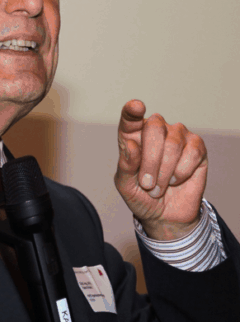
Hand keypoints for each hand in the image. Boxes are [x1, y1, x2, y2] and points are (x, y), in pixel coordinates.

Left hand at [115, 100, 206, 239]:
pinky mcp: (197, 147)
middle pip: (154, 128)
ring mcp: (178, 136)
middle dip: (150, 159)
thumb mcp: (125, 185)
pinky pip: (192, 153)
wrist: (164, 214)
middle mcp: (155, 131)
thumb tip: (131, 145)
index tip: (136, 107)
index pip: (131, 119)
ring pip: (173, 143)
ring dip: (164, 171)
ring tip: (158, 187)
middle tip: (146, 183)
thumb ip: (125, 165)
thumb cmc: (141, 195)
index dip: (132, 112)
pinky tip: (176, 180)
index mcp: (133, 136)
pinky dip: (181, 172)